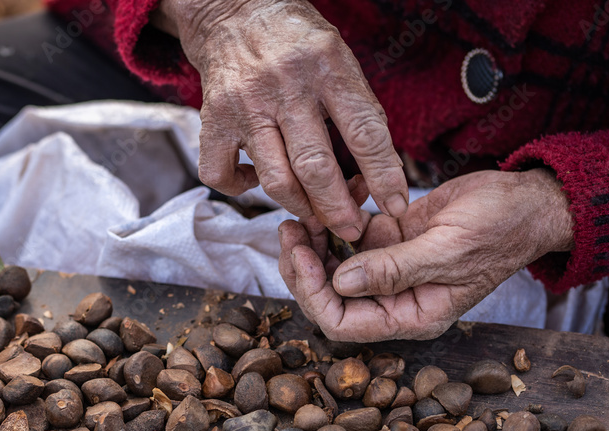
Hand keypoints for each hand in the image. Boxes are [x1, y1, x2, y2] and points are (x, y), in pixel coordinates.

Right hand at [156, 0, 408, 240]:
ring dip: (299, 207)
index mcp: (326, 66)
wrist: (235, 11)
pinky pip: (223, 174)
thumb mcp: (339, 57)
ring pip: (275, 179)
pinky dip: (242, 189)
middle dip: (337, 209)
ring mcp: (245, 105)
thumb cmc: (297, 41)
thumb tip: (378, 169)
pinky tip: (258, 182)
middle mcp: (284, 86)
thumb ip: (356, 107)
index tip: (395, 205)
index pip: (364, 131)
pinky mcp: (213, 119)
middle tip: (350, 230)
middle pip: (315, 167)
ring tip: (313, 215)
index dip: (384, 175)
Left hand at [278, 168, 575, 340]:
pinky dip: (340, 214)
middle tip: (289, 229)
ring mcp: (391, 269)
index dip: (313, 292)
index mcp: (411, 316)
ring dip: (315, 239)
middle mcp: (396, 299)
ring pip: (333, 265)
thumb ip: (393, 269)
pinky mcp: (391, 240)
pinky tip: (345, 188)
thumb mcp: (448, 249)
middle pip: (329, 296)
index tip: (300, 253)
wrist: (528, 200)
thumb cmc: (501, 229)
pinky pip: (351, 234)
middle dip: (303, 266)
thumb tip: (341, 281)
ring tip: (306, 209)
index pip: (342, 323)